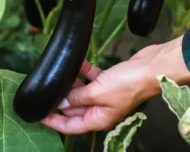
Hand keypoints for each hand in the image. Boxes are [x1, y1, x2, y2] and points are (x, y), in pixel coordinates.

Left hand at [41, 36, 189, 133]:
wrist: (151, 68)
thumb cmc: (128, 84)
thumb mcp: (98, 92)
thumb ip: (77, 98)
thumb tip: (61, 103)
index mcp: (99, 119)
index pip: (70, 127)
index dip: (53, 122)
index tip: (38, 114)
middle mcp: (101, 109)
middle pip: (75, 109)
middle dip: (60, 101)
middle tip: (45, 90)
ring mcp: (106, 94)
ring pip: (83, 92)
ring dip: (72, 84)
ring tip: (58, 75)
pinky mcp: (111, 80)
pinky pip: (92, 78)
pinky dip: (84, 72)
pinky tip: (76, 63)